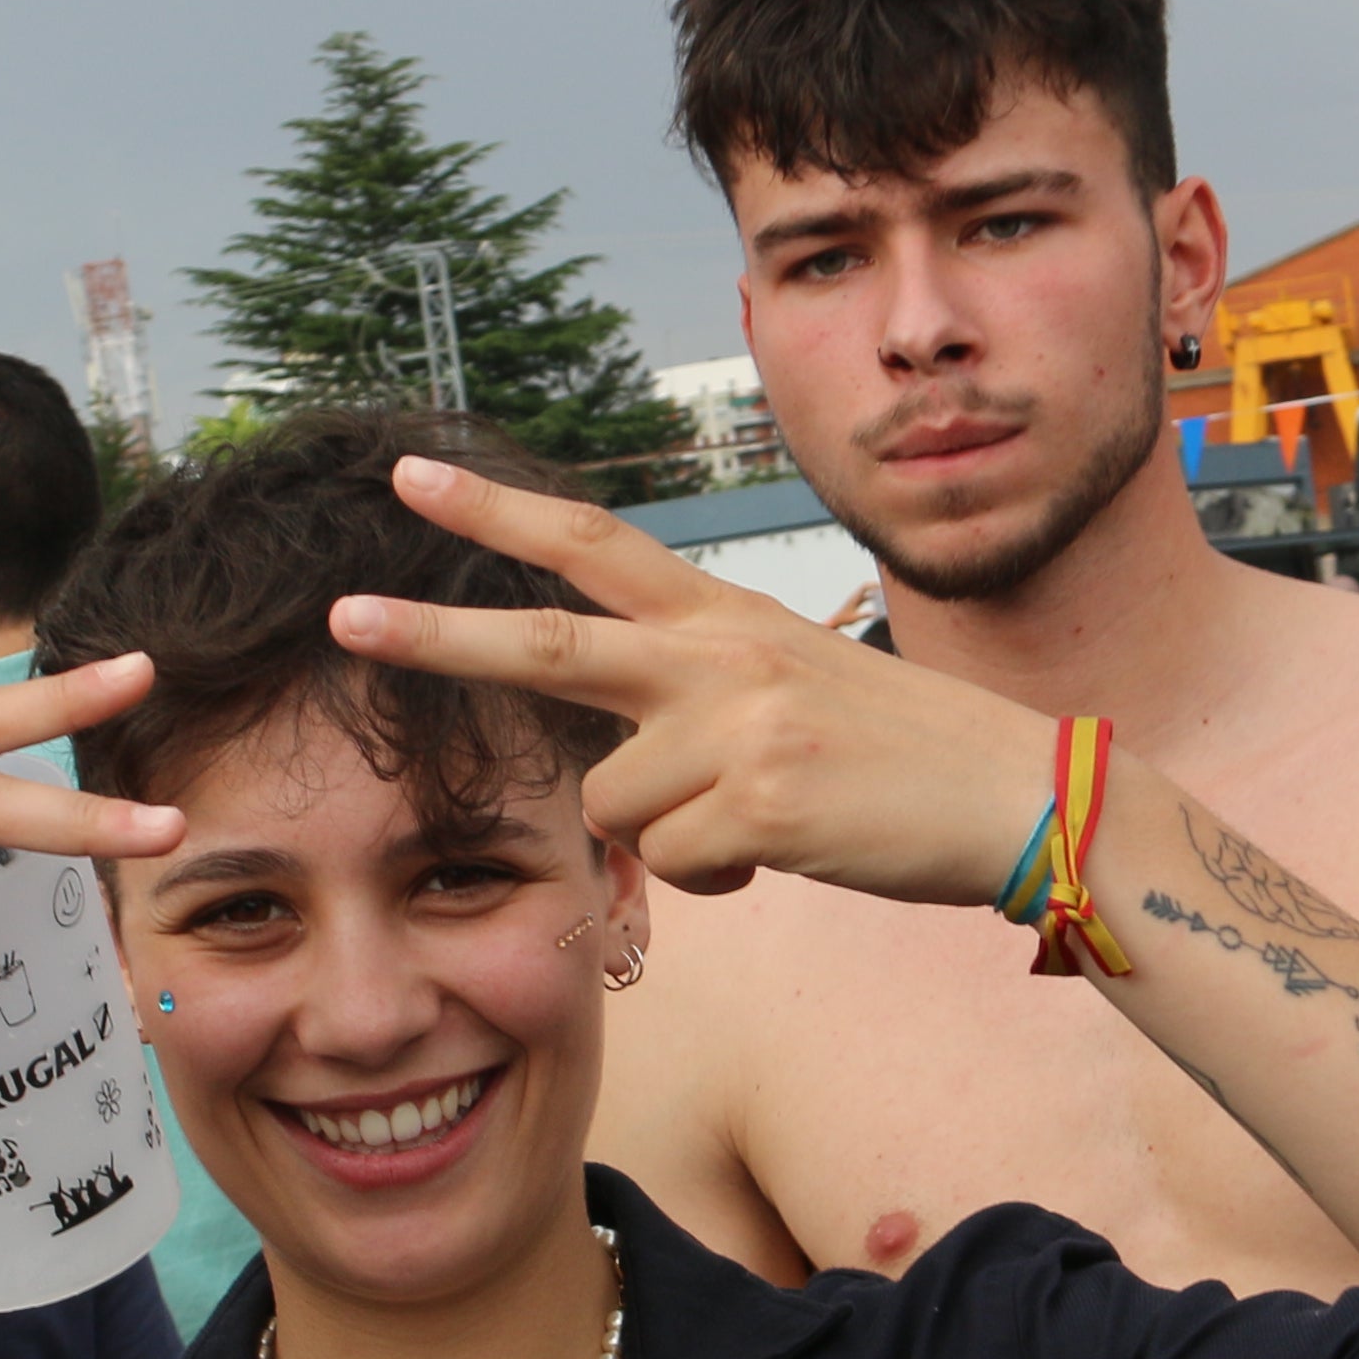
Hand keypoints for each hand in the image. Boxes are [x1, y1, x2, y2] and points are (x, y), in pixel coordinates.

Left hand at [338, 455, 1053, 901]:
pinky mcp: (762, 803)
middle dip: (434, 635)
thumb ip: (693, 708)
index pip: (593, 547)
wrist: (1017, 795)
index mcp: (723, 620)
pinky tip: (792, 853)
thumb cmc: (894, 761)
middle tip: (342, 617)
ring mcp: (740, 726)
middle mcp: (720, 657)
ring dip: (669, 840)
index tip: (412, 475)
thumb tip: (617, 791)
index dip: (498, 512)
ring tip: (764, 823)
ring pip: (614, 809)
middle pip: (546, 646)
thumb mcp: (789, 693)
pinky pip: (677, 868)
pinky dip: (720, 883)